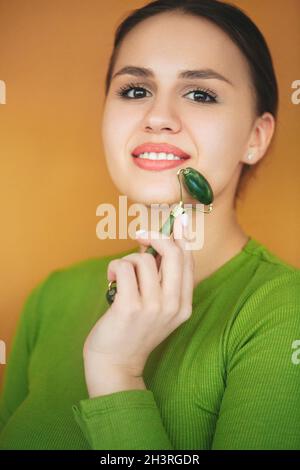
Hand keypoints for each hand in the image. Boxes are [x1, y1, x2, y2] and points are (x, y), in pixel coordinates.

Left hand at [83, 213, 193, 396]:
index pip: (188, 260)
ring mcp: (153, 307)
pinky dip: (114, 267)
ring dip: (127, 260)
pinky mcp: (130, 307)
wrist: (116, 363)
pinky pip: (124, 267)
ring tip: (120, 275)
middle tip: (140, 235)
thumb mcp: (159, 309)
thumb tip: (162, 242)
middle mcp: (173, 305)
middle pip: (174, 253)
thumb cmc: (133, 330)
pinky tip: (111, 279)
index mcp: (184, 305)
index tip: (173, 222)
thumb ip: (163, 280)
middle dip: (156, 236)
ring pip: (143, 258)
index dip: (180, 237)